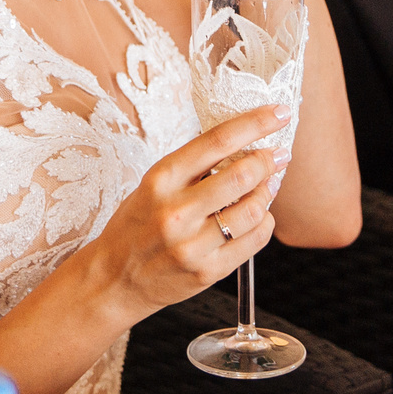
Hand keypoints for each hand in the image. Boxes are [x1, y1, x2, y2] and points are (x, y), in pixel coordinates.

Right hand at [90, 104, 289, 316]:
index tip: (279, 113)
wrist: (113, 281)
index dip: (255, 123)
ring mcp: (192, 245)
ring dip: (268, 193)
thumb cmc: (136, 227)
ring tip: (266, 187)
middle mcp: (176, 211)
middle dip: (268, 160)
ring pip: (252, 210)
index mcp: (161, 180)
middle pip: (241, 175)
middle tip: (278, 155)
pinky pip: (253, 241)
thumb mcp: (152, 187)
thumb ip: (192, 169)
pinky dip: (264, 223)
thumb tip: (243, 145)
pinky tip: (258, 217)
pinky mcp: (206, 272)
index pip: (216, 141)